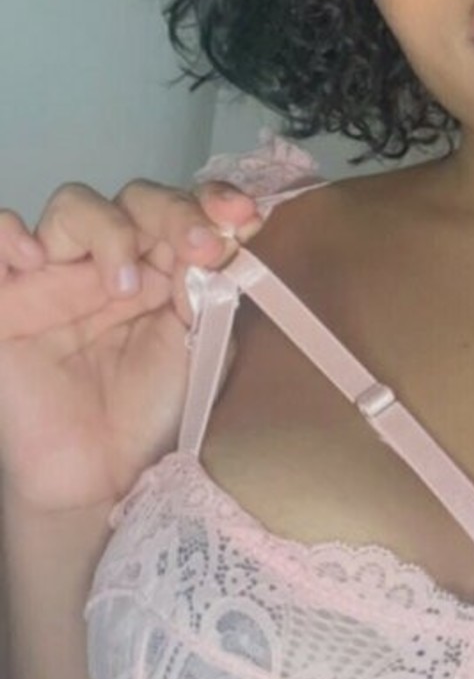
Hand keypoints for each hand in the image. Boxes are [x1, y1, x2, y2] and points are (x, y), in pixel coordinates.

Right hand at [0, 176, 262, 512]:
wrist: (98, 478)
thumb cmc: (149, 415)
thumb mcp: (199, 348)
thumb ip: (208, 293)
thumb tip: (217, 243)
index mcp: (163, 267)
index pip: (185, 208)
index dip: (213, 203)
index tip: (245, 220)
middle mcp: (112, 261)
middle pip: (135, 200)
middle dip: (174, 214)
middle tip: (201, 248)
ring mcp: (58, 277)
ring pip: (73, 207)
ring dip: (108, 228)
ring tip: (126, 284)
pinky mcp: (7, 300)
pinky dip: (9, 234)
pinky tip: (37, 258)